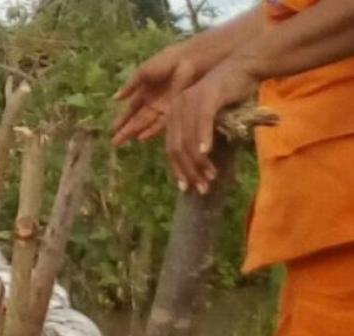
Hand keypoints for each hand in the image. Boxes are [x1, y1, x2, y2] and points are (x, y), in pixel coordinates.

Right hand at [112, 46, 200, 145]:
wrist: (192, 59)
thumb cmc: (167, 61)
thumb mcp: (145, 71)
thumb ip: (130, 85)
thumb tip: (115, 98)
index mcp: (146, 90)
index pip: (131, 109)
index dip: (122, 119)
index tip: (112, 129)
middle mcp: (154, 102)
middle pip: (137, 119)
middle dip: (125, 130)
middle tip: (113, 142)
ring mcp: (165, 107)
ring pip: (147, 124)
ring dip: (135, 133)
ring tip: (123, 143)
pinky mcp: (177, 111)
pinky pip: (162, 124)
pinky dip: (151, 131)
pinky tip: (141, 138)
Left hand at [163, 58, 257, 192]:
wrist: (245, 66)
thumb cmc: (229, 94)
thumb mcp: (211, 118)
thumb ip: (201, 135)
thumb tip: (200, 161)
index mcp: (174, 116)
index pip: (171, 149)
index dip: (178, 170)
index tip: (186, 188)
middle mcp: (177, 109)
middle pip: (177, 147)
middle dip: (189, 171)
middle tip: (201, 188)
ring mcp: (189, 101)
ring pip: (188, 138)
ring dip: (198, 161)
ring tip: (209, 176)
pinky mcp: (206, 96)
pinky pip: (202, 121)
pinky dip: (203, 138)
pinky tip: (207, 153)